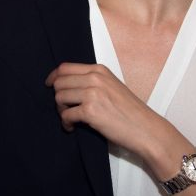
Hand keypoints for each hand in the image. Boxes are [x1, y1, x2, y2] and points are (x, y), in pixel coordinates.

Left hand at [44, 62, 169, 160]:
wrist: (145, 128)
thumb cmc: (130, 111)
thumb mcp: (112, 86)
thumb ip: (93, 81)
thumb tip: (68, 85)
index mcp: (99, 70)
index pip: (65, 67)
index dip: (53, 77)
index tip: (50, 86)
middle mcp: (95, 78)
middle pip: (59, 82)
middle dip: (58, 97)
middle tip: (65, 109)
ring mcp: (92, 93)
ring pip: (59, 97)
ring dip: (61, 111)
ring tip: (70, 119)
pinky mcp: (90, 111)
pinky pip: (65, 115)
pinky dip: (66, 123)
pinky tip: (72, 127)